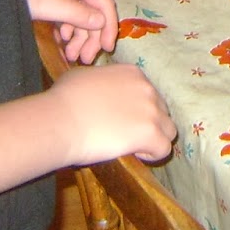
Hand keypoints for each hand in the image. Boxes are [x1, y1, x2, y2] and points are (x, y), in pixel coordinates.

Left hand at [19, 0, 115, 63]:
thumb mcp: (45, 4)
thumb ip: (74, 13)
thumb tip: (100, 22)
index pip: (103, 2)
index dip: (109, 26)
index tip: (107, 48)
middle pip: (94, 11)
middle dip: (92, 36)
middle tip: (85, 59)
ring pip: (83, 16)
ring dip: (80, 37)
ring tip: (71, 56)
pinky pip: (71, 15)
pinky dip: (69, 31)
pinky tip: (62, 42)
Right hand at [50, 63, 176, 163]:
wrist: (61, 120)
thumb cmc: (64, 97)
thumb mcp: (84, 76)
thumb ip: (102, 81)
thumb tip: (99, 89)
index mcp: (133, 73)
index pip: (148, 93)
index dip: (137, 108)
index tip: (122, 119)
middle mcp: (147, 89)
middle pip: (161, 110)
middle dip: (148, 122)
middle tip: (128, 134)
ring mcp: (151, 111)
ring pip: (168, 130)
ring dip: (154, 139)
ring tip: (134, 147)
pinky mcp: (150, 134)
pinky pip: (164, 149)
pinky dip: (152, 155)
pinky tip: (134, 154)